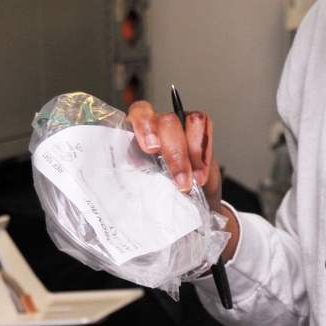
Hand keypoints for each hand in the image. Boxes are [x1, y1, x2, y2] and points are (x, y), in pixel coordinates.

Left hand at [127, 99, 238, 260]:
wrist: (186, 211)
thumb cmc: (156, 202)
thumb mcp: (140, 196)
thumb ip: (134, 190)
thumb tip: (121, 203)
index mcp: (134, 137)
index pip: (137, 114)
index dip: (144, 126)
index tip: (151, 149)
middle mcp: (155, 129)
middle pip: (164, 121)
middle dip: (174, 152)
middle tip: (179, 181)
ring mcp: (178, 129)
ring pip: (185, 121)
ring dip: (191, 154)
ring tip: (191, 184)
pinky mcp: (198, 133)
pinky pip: (204, 126)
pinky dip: (203, 153)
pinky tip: (200, 176)